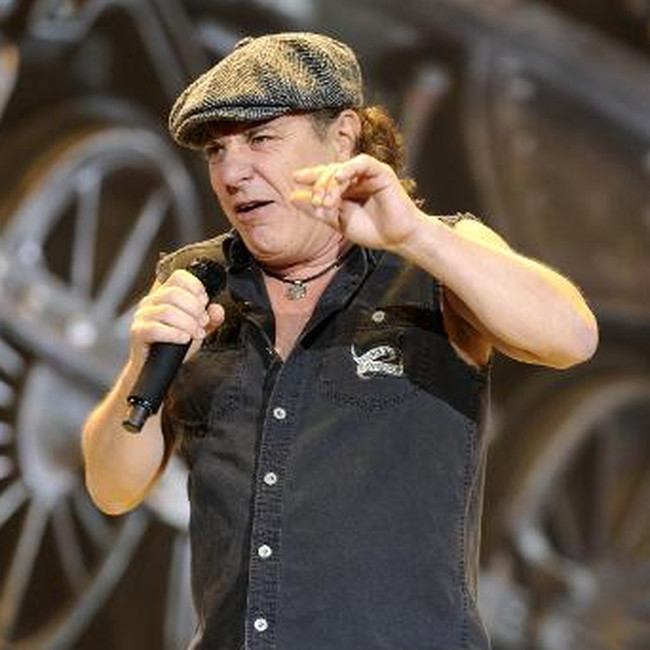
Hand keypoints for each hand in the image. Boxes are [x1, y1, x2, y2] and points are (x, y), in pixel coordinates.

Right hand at [129, 269, 224, 365]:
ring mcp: (143, 316)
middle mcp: (151, 301)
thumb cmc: (175, 343)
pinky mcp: (138, 332)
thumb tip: (217, 309)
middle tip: (203, 322)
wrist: (158, 365)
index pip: (179, 277)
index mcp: (165, 294)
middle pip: (174, 293)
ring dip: (188, 323)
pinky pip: (156, 329)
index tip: (204, 303)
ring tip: (196, 333)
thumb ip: (211, 318)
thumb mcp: (198, 328)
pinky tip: (184, 339)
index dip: (196, 287)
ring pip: (167, 311)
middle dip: (195, 309)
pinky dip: (174, 334)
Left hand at [291, 154, 421, 251]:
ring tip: (327, 200)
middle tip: (317, 202)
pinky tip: (339, 178)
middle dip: (320, 185)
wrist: (396, 239)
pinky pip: (362, 162)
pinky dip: (349, 168)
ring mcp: (368, 174)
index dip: (310, 176)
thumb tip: (292, 197)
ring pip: (342, 167)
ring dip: (331, 182)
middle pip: (330, 171)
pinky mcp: (381, 172)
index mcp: (345, 189)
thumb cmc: (371, 231)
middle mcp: (355, 179)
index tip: (295, 179)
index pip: (324, 177)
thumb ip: (316, 210)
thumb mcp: (337, 222)